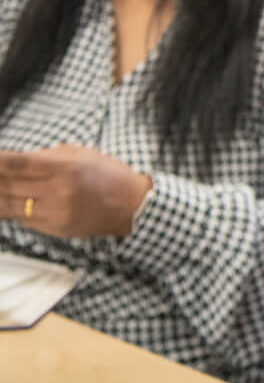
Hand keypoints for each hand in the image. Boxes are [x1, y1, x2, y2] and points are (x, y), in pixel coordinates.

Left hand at [0, 145, 153, 238]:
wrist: (132, 206)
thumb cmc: (109, 176)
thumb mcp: (83, 155)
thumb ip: (49, 156)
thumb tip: (17, 160)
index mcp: (65, 167)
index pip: (18, 163)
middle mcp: (58, 189)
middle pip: (9, 184)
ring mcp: (56, 211)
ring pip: (10, 205)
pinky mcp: (56, 227)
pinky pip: (24, 219)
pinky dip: (12, 210)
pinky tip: (5, 204)